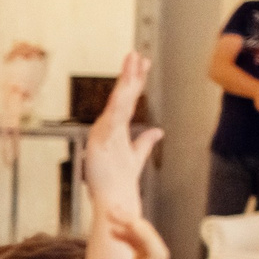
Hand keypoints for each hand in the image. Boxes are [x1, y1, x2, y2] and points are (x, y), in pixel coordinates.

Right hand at [82, 49, 162, 223]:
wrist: (112, 204)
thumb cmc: (118, 184)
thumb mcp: (136, 158)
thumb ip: (145, 143)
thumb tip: (157, 130)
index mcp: (116, 131)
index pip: (128, 101)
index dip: (134, 82)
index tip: (141, 63)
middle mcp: (108, 129)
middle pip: (122, 97)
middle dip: (130, 75)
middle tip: (136, 54)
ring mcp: (103, 134)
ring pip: (118, 102)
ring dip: (125, 81)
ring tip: (132, 62)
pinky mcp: (101, 141)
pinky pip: (113, 116)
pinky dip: (119, 102)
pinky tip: (124, 88)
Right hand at [98, 213, 173, 258]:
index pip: (154, 252)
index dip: (143, 234)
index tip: (124, 222)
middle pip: (150, 242)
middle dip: (134, 223)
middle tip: (111, 210)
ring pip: (144, 244)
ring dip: (129, 227)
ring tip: (109, 216)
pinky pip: (138, 250)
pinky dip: (127, 238)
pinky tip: (114, 233)